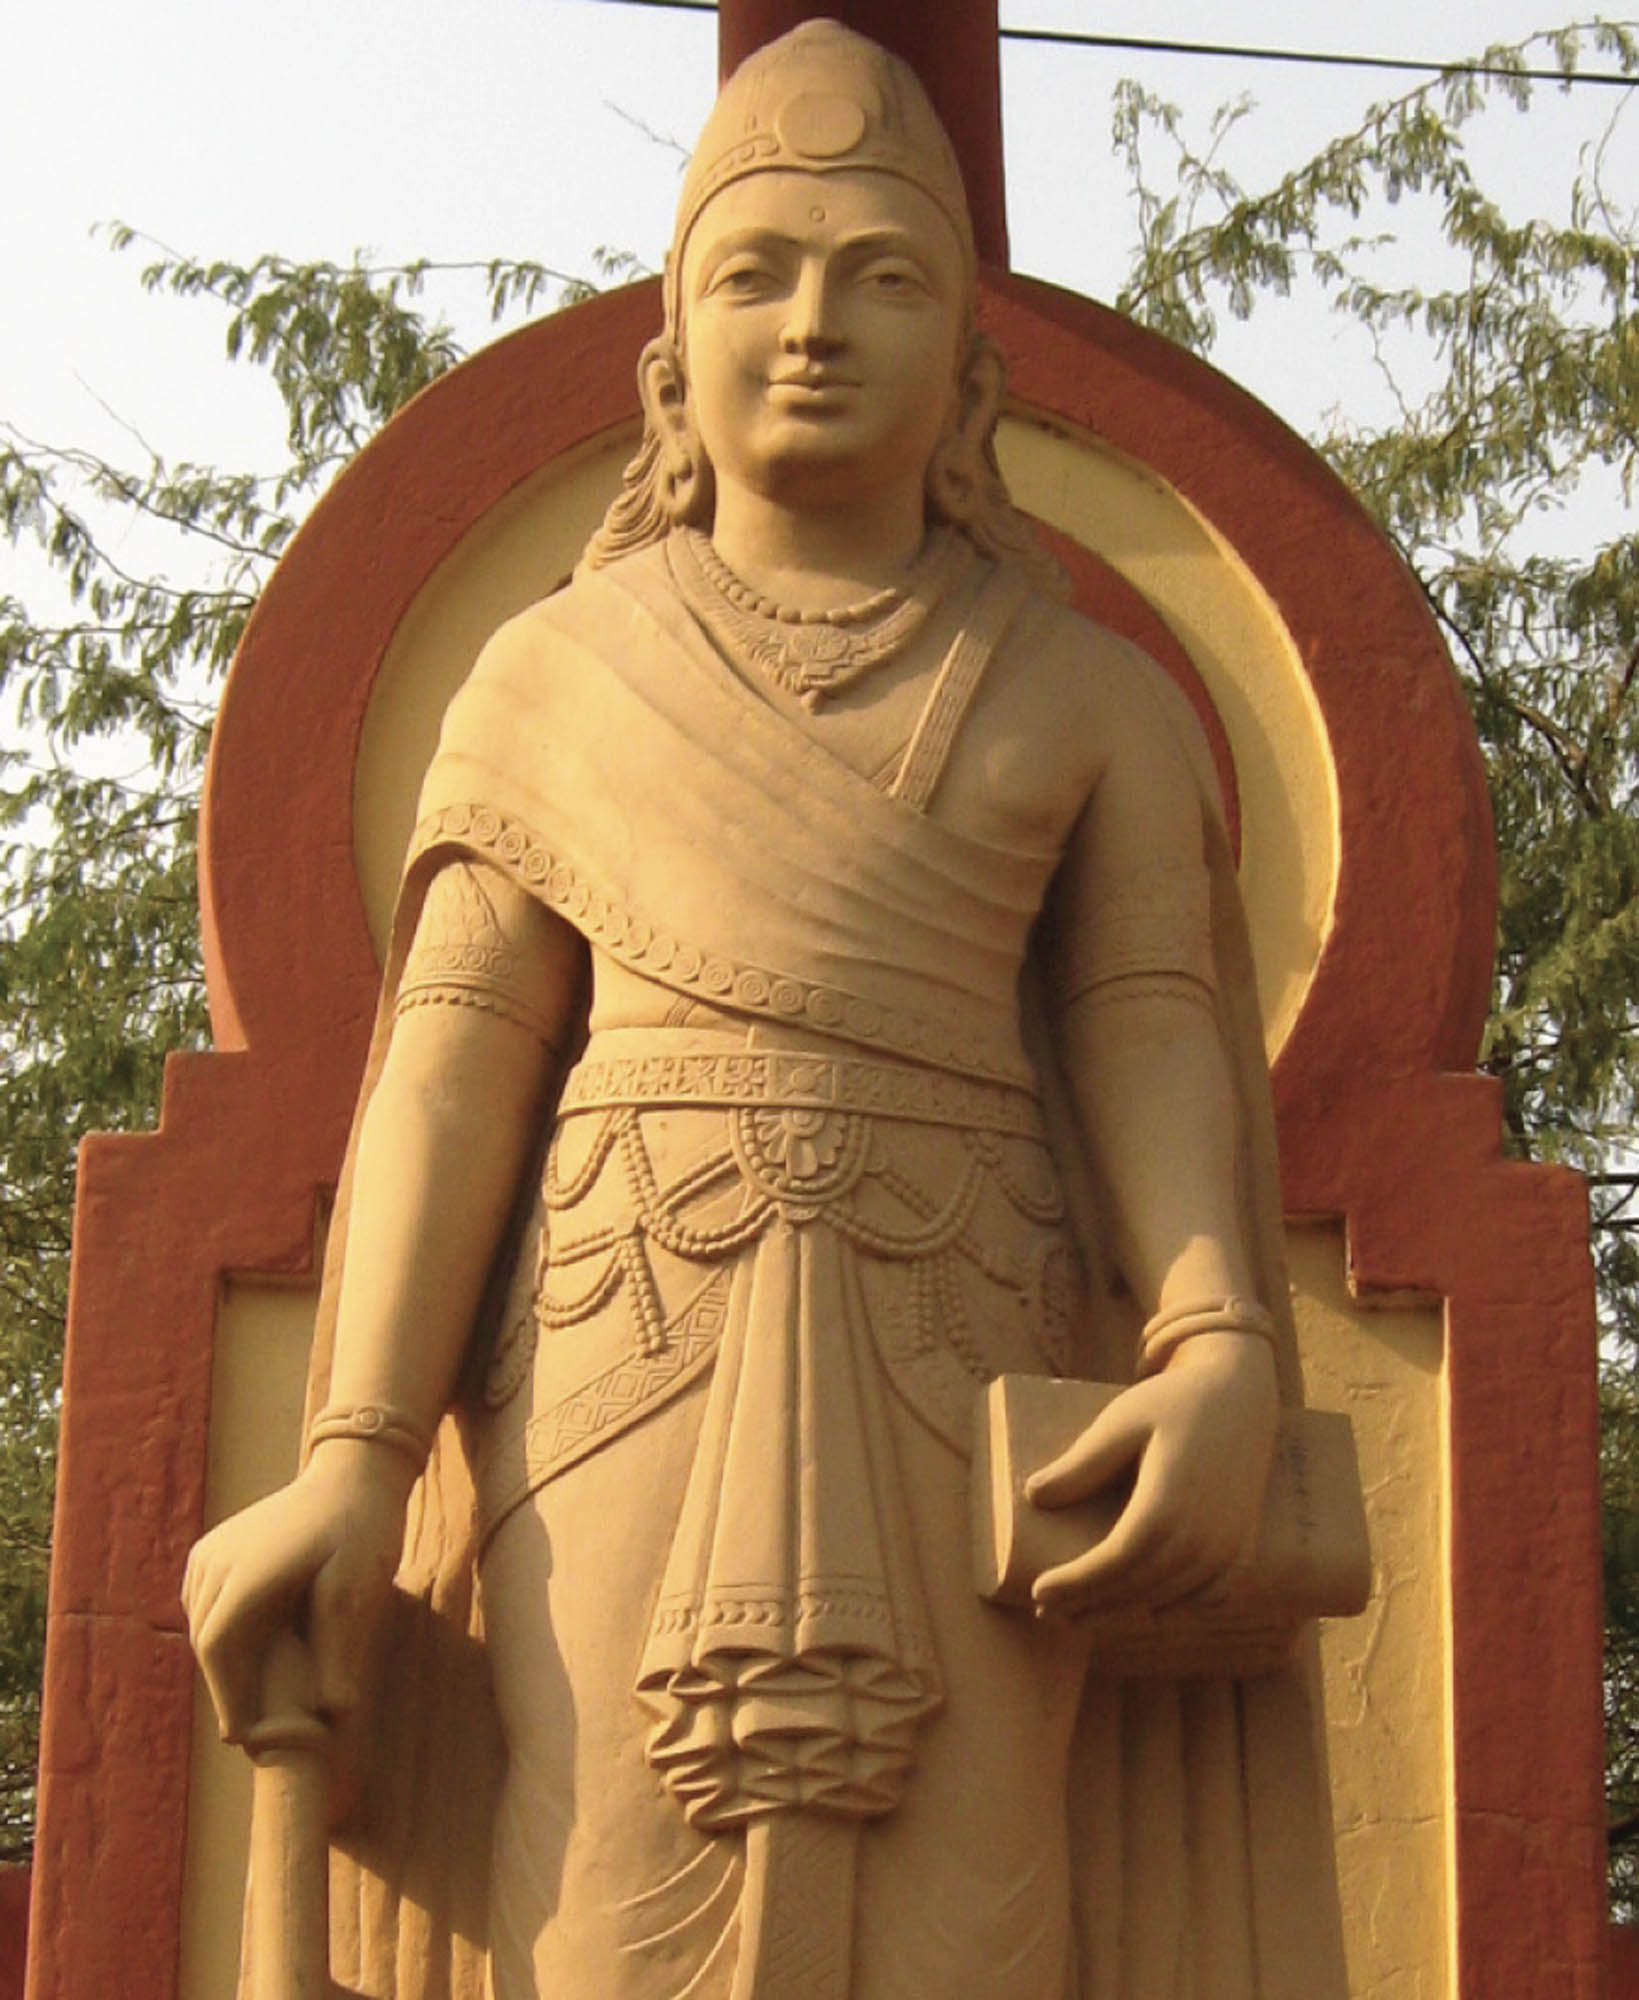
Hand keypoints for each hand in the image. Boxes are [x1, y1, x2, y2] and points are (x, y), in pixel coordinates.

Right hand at [182, 1441, 413, 1743]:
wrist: (352, 1475)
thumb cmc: (361, 1530)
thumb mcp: (358, 1587)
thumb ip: (341, 1647)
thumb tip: (335, 1712)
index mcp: (245, 1573)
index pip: (220, 1650)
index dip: (229, 1697)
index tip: (243, 1737)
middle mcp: (216, 1562)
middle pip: (209, 1641)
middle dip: (227, 1685)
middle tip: (252, 1729)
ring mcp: (210, 1553)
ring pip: (203, 1625)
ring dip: (222, 1661)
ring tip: (251, 1698)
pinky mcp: (213, 1550)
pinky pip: (205, 1605)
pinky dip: (221, 1634)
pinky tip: (249, 1654)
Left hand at [1025, 1332, 1278, 1616]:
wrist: (1240, 1393)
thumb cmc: (1174, 1401)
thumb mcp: (1121, 1422)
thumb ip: (1081, 1463)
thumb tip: (1033, 1497)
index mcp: (1169, 1505)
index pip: (1115, 1562)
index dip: (1077, 1582)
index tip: (1038, 1591)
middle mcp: (1203, 1537)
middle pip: (1137, 1587)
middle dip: (1090, 1603)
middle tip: (1047, 1611)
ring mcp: (1227, 1546)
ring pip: (1168, 1596)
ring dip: (1123, 1610)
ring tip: (1081, 1614)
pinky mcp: (1240, 1545)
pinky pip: (1207, 1594)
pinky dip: (1173, 1606)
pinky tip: (1148, 1611)